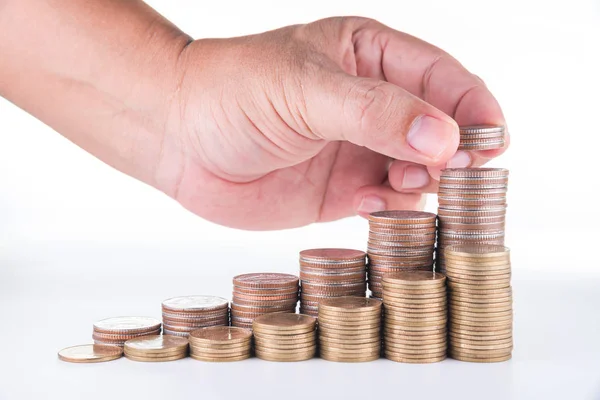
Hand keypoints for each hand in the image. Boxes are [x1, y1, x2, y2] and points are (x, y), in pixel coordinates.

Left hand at [166, 17, 507, 228]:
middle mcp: (370, 104)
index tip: (491, 139)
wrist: (177, 138)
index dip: (472, 107)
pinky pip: (386, 205)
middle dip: (454, 151)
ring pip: (418, 171)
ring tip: (404, 186)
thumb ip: (375, 112)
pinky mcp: (340, 192)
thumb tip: (445, 138)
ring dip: (425, 183)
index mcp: (369, 56)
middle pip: (439, 128)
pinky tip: (373, 209)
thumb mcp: (306, 89)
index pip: (442, 77)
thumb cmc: (231, 92)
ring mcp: (357, 150)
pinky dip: (393, 211)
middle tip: (454, 172)